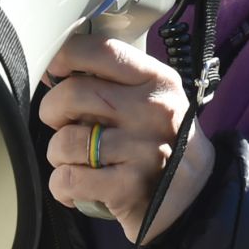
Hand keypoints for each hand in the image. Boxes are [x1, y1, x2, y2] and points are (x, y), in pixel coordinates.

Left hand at [41, 35, 214, 243]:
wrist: (196, 197)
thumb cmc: (163, 141)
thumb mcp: (154, 98)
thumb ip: (115, 81)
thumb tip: (55, 69)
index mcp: (157, 80)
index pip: (102, 50)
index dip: (66, 55)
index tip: (55, 69)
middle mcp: (152, 110)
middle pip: (71, 94)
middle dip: (52, 111)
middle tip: (60, 123)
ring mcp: (141, 150)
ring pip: (64, 141)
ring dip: (58, 153)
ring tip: (76, 160)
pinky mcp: (128, 187)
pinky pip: (67, 179)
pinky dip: (61, 186)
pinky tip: (76, 187)